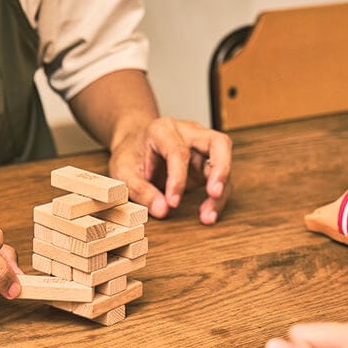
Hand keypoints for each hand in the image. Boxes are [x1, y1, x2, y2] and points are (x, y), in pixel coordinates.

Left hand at [109, 117, 231, 224]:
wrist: (133, 146)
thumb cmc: (129, 156)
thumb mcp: (123, 172)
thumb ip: (140, 190)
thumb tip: (162, 210)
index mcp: (163, 130)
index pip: (178, 151)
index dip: (177, 179)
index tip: (172, 203)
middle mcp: (189, 133)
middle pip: (218, 143)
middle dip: (221, 169)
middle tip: (214, 193)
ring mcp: (201, 147)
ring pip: (224, 163)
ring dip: (220, 190)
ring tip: (208, 216)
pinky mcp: (207, 164)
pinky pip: (220, 179)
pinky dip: (217, 198)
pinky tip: (208, 214)